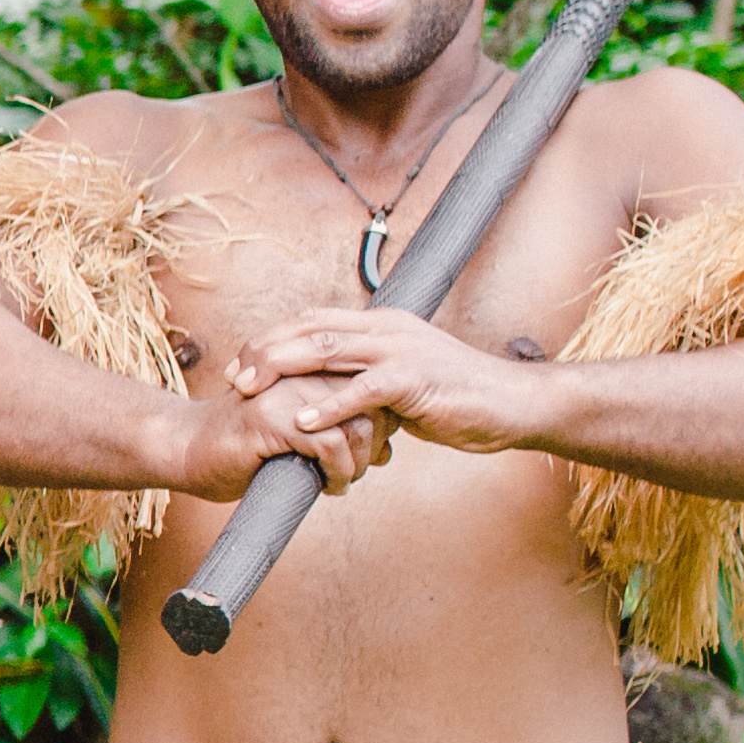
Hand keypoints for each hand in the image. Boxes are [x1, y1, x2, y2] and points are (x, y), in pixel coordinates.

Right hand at [165, 375, 384, 500]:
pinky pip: (329, 445)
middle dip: (373, 447)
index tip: (368, 454)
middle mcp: (300, 372)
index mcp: (309, 367)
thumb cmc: (244, 448)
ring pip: (355, 425)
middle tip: (356, 472)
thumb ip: (340, 431)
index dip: (381, 425)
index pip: (370, 388)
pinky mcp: (272, 419)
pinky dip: (338, 472)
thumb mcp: (300, 433)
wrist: (188, 452)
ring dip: (358, 463)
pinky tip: (328, 487)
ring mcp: (285, 393)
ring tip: (342, 481)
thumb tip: (387, 451)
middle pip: (370, 405)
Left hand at [227, 305, 579, 456]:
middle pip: (309, 330)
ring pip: (328, 350)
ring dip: (283, 369)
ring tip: (251, 391)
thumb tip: (332, 396)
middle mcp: (385, 330)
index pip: (312, 322)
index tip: (239, 364)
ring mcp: (400, 351)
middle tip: (232, 377)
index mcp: (379, 327)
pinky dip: (329, 405)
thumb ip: (366, 381)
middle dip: (265, 351)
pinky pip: (363, 390)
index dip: (271, 340)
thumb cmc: (456, 397)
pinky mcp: (415, 379)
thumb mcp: (402, 382)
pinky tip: (300, 420)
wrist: (511, 403)